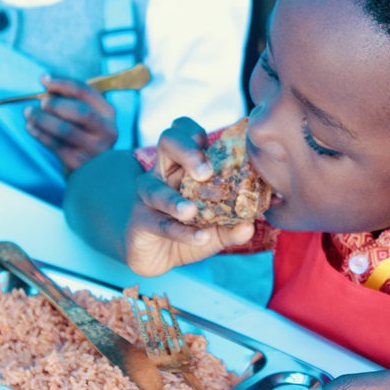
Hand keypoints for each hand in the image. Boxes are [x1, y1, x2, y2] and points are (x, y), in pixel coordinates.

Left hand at [24, 75, 117, 171]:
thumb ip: (71, 98)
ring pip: (65, 130)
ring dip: (42, 119)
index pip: (86, 92)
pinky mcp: (79, 162)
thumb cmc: (85, 134)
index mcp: (108, 112)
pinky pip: (56, 145)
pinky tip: (31, 127)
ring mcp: (94, 148)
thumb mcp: (87, 115)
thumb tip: (46, 82)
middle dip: (56, 104)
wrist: (93, 169)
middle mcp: (106, 130)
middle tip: (41, 103)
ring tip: (28, 112)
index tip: (44, 79)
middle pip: (80, 112)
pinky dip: (40, 134)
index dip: (63, 83)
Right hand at [125, 117, 254, 275]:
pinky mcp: (140, 221)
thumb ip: (233, 225)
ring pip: (154, 188)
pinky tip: (200, 238)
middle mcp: (163, 173)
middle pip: (167, 141)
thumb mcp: (217, 227)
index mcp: (183, 164)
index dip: (196, 132)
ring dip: (175, 200)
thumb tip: (250, 225)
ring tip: (192, 211)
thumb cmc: (189, 229)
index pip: (183, 130)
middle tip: (206, 172)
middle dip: (187, 151)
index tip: (218, 148)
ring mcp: (148, 195)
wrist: (159, 258)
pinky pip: (159, 224)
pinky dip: (181, 232)